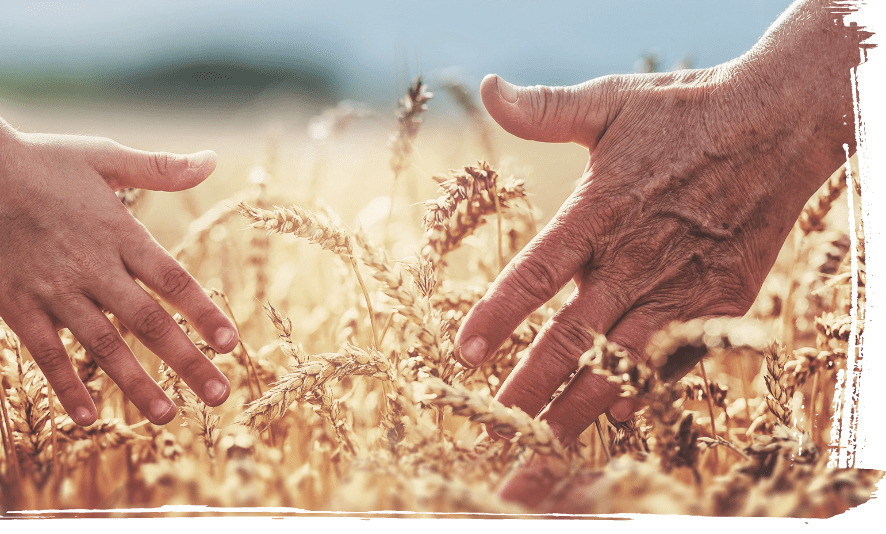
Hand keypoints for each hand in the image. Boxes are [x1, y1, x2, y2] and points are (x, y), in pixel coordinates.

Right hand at [0, 133, 237, 425]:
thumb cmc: (41, 159)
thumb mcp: (105, 156)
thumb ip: (161, 169)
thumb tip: (212, 160)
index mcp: (120, 233)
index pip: (173, 280)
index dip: (203, 313)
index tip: (231, 345)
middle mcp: (93, 267)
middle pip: (149, 322)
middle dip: (187, 362)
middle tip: (219, 395)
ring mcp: (54, 290)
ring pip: (104, 346)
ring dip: (137, 384)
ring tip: (168, 416)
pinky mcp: (18, 306)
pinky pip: (46, 353)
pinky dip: (67, 386)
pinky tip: (88, 418)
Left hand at [453, 60, 854, 444]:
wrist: (783, 125)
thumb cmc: (685, 113)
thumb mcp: (612, 100)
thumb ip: (546, 109)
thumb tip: (489, 88)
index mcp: (601, 211)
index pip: (536, 273)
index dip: (498, 316)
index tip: (461, 354)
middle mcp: (638, 258)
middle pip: (572, 340)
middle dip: (527, 393)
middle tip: (490, 435)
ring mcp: (683, 288)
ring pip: (620, 366)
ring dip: (576, 413)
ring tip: (538, 458)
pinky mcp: (720, 305)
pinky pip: (673, 361)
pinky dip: (641, 393)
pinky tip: (611, 422)